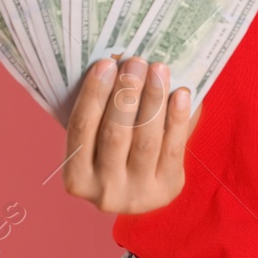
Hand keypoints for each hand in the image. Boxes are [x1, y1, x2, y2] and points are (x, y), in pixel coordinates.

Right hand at [61, 55, 201, 213]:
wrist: (144, 187)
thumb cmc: (117, 151)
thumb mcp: (99, 139)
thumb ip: (102, 111)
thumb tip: (117, 63)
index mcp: (77, 178)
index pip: (81, 129)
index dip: (92, 95)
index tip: (105, 64)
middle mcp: (104, 192)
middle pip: (114, 134)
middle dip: (126, 93)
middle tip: (136, 62)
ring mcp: (137, 195)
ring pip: (145, 140)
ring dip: (153, 99)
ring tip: (159, 69)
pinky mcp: (168, 189)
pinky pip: (173, 149)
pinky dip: (177, 118)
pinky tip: (180, 93)